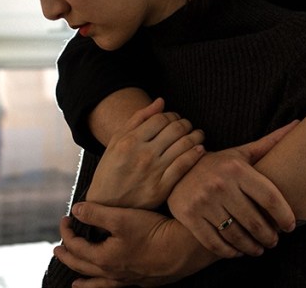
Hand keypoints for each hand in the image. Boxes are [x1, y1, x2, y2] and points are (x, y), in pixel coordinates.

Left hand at [54, 202, 216, 286]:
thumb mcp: (121, 217)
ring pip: (98, 283)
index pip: (77, 246)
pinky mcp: (141, 281)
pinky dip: (104, 287)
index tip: (65, 218)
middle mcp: (112, 273)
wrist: (183, 249)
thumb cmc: (152, 232)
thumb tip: (75, 210)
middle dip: (68, 257)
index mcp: (103, 258)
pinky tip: (110, 284)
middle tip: (57, 249)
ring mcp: (127, 280)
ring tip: (74, 283)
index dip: (67, 232)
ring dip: (84, 280)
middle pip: (83, 267)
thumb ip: (96, 213)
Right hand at [86, 98, 204, 208]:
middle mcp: (143, 154)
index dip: (172, 115)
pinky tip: (199, 150)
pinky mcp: (161, 188)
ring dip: (196, 136)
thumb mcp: (117, 140)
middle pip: (176, 129)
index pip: (161, 118)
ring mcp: (153, 172)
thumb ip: (139, 118)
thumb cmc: (111, 169)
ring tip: (198, 135)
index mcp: (130, 140)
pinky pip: (184, 166)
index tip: (176, 118)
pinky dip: (195, 154)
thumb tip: (161, 101)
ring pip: (184, 145)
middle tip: (188, 126)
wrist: (105, 204)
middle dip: (186, 124)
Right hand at [167, 121, 297, 257]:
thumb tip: (298, 124)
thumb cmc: (218, 164)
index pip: (269, 197)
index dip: (284, 215)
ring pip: (235, 235)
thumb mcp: (242, 152)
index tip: (290, 226)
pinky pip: (214, 243)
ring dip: (251, 247)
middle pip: (254, 221)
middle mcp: (220, 184)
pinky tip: (238, 251)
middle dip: (269, 236)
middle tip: (274, 242)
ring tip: (259, 249)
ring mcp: (203, 202)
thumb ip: (270, 143)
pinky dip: (229, 251)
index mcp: (236, 168)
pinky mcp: (189, 216)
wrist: (177, 169)